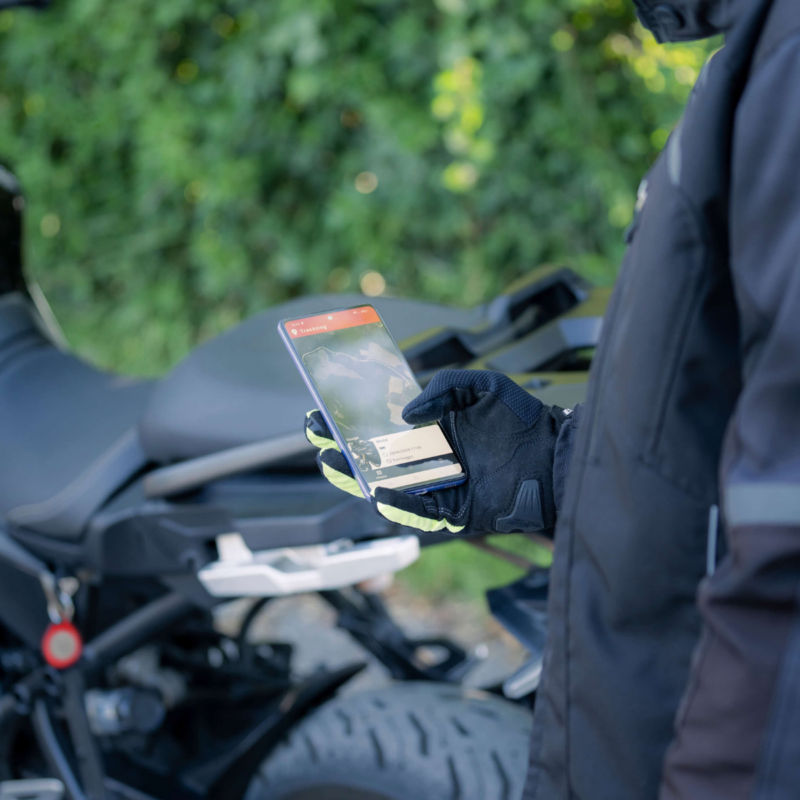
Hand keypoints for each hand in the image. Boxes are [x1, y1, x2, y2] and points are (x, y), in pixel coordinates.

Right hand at [304, 370, 569, 535]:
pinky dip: (398, 503)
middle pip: (376, 454)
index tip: (324, 407)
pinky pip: (420, 510)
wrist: (557, 457)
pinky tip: (378, 491)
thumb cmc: (524, 420)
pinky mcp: (454, 510)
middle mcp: (429, 457)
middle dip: (344, 445)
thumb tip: (406, 414)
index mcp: (433, 427)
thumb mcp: (484, 386)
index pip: (383, 423)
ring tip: (332, 461)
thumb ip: (446, 386)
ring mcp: (439, 484)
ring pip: (388, 483)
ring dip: (358, 475)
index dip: (353, 417)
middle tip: (317, 434)